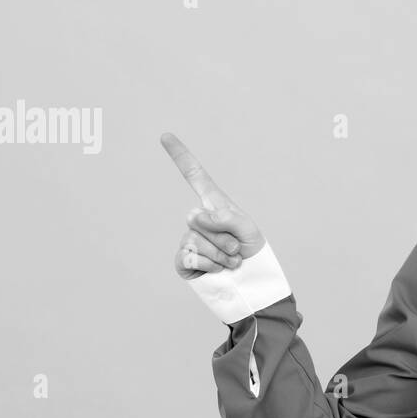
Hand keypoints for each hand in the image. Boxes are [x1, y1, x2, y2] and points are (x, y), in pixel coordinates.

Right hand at [161, 132, 266, 280]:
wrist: (249, 281)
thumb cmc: (251, 251)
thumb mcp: (247, 229)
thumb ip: (225, 217)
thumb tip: (195, 216)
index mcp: (214, 205)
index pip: (194, 176)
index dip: (180, 156)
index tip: (165, 135)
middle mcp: (198, 219)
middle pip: (199, 219)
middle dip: (224, 237)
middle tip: (237, 250)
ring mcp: (189, 238)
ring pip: (197, 240)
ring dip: (221, 254)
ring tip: (232, 261)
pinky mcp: (183, 259)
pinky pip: (191, 256)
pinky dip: (210, 264)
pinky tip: (217, 269)